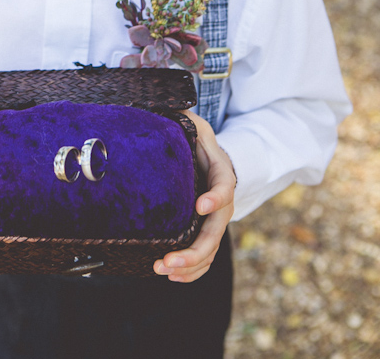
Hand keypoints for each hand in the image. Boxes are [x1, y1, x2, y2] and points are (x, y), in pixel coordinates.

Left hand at [154, 110, 235, 282]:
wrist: (198, 147)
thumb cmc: (189, 131)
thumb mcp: (188, 119)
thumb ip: (180, 117)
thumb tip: (162, 112)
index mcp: (219, 167)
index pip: (224, 184)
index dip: (216, 197)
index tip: (200, 205)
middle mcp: (221, 197)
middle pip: (216, 228)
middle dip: (195, 248)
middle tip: (169, 260)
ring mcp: (214, 215)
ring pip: (211, 247)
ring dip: (191, 264)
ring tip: (164, 269)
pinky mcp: (203, 228)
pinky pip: (204, 254)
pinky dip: (192, 269)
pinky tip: (172, 275)